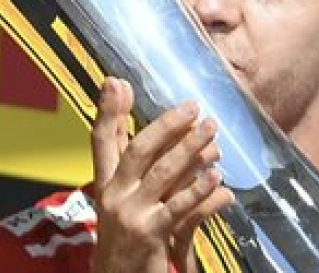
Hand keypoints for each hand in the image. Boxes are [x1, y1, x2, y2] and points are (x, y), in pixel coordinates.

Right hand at [89, 77, 233, 272]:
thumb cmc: (127, 232)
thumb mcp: (121, 195)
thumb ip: (130, 160)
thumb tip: (134, 129)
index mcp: (106, 183)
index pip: (101, 141)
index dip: (108, 112)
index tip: (115, 83)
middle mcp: (114, 196)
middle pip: (139, 150)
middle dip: (168, 125)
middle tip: (194, 107)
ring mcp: (130, 216)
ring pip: (163, 174)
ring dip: (191, 150)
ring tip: (212, 132)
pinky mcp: (149, 236)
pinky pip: (179, 209)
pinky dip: (200, 192)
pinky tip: (218, 180)